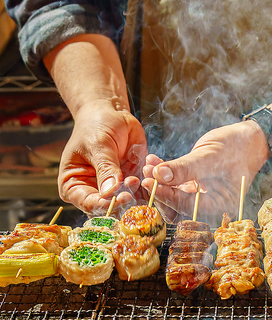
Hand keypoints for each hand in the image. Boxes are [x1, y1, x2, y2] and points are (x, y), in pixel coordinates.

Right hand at [57, 100, 147, 214]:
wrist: (110, 113)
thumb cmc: (95, 126)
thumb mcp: (98, 144)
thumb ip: (105, 167)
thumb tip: (110, 191)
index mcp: (74, 185)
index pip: (88, 203)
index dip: (105, 204)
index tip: (120, 197)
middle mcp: (94, 190)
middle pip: (110, 206)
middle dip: (124, 199)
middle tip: (133, 186)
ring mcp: (115, 186)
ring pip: (129, 199)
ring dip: (137, 191)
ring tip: (138, 175)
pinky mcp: (132, 178)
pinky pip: (143, 187)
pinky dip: (148, 182)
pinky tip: (149, 170)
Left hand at [142, 120, 269, 224]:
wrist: (249, 138)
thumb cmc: (237, 147)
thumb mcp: (210, 156)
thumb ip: (185, 167)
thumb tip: (159, 174)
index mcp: (219, 206)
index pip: (185, 206)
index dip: (165, 194)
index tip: (149, 182)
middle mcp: (209, 206)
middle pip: (176, 207)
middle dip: (159, 190)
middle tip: (145, 174)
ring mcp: (201, 196)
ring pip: (173, 196)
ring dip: (159, 182)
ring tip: (148, 166)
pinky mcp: (196, 185)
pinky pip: (176, 184)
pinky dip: (165, 173)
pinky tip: (154, 160)